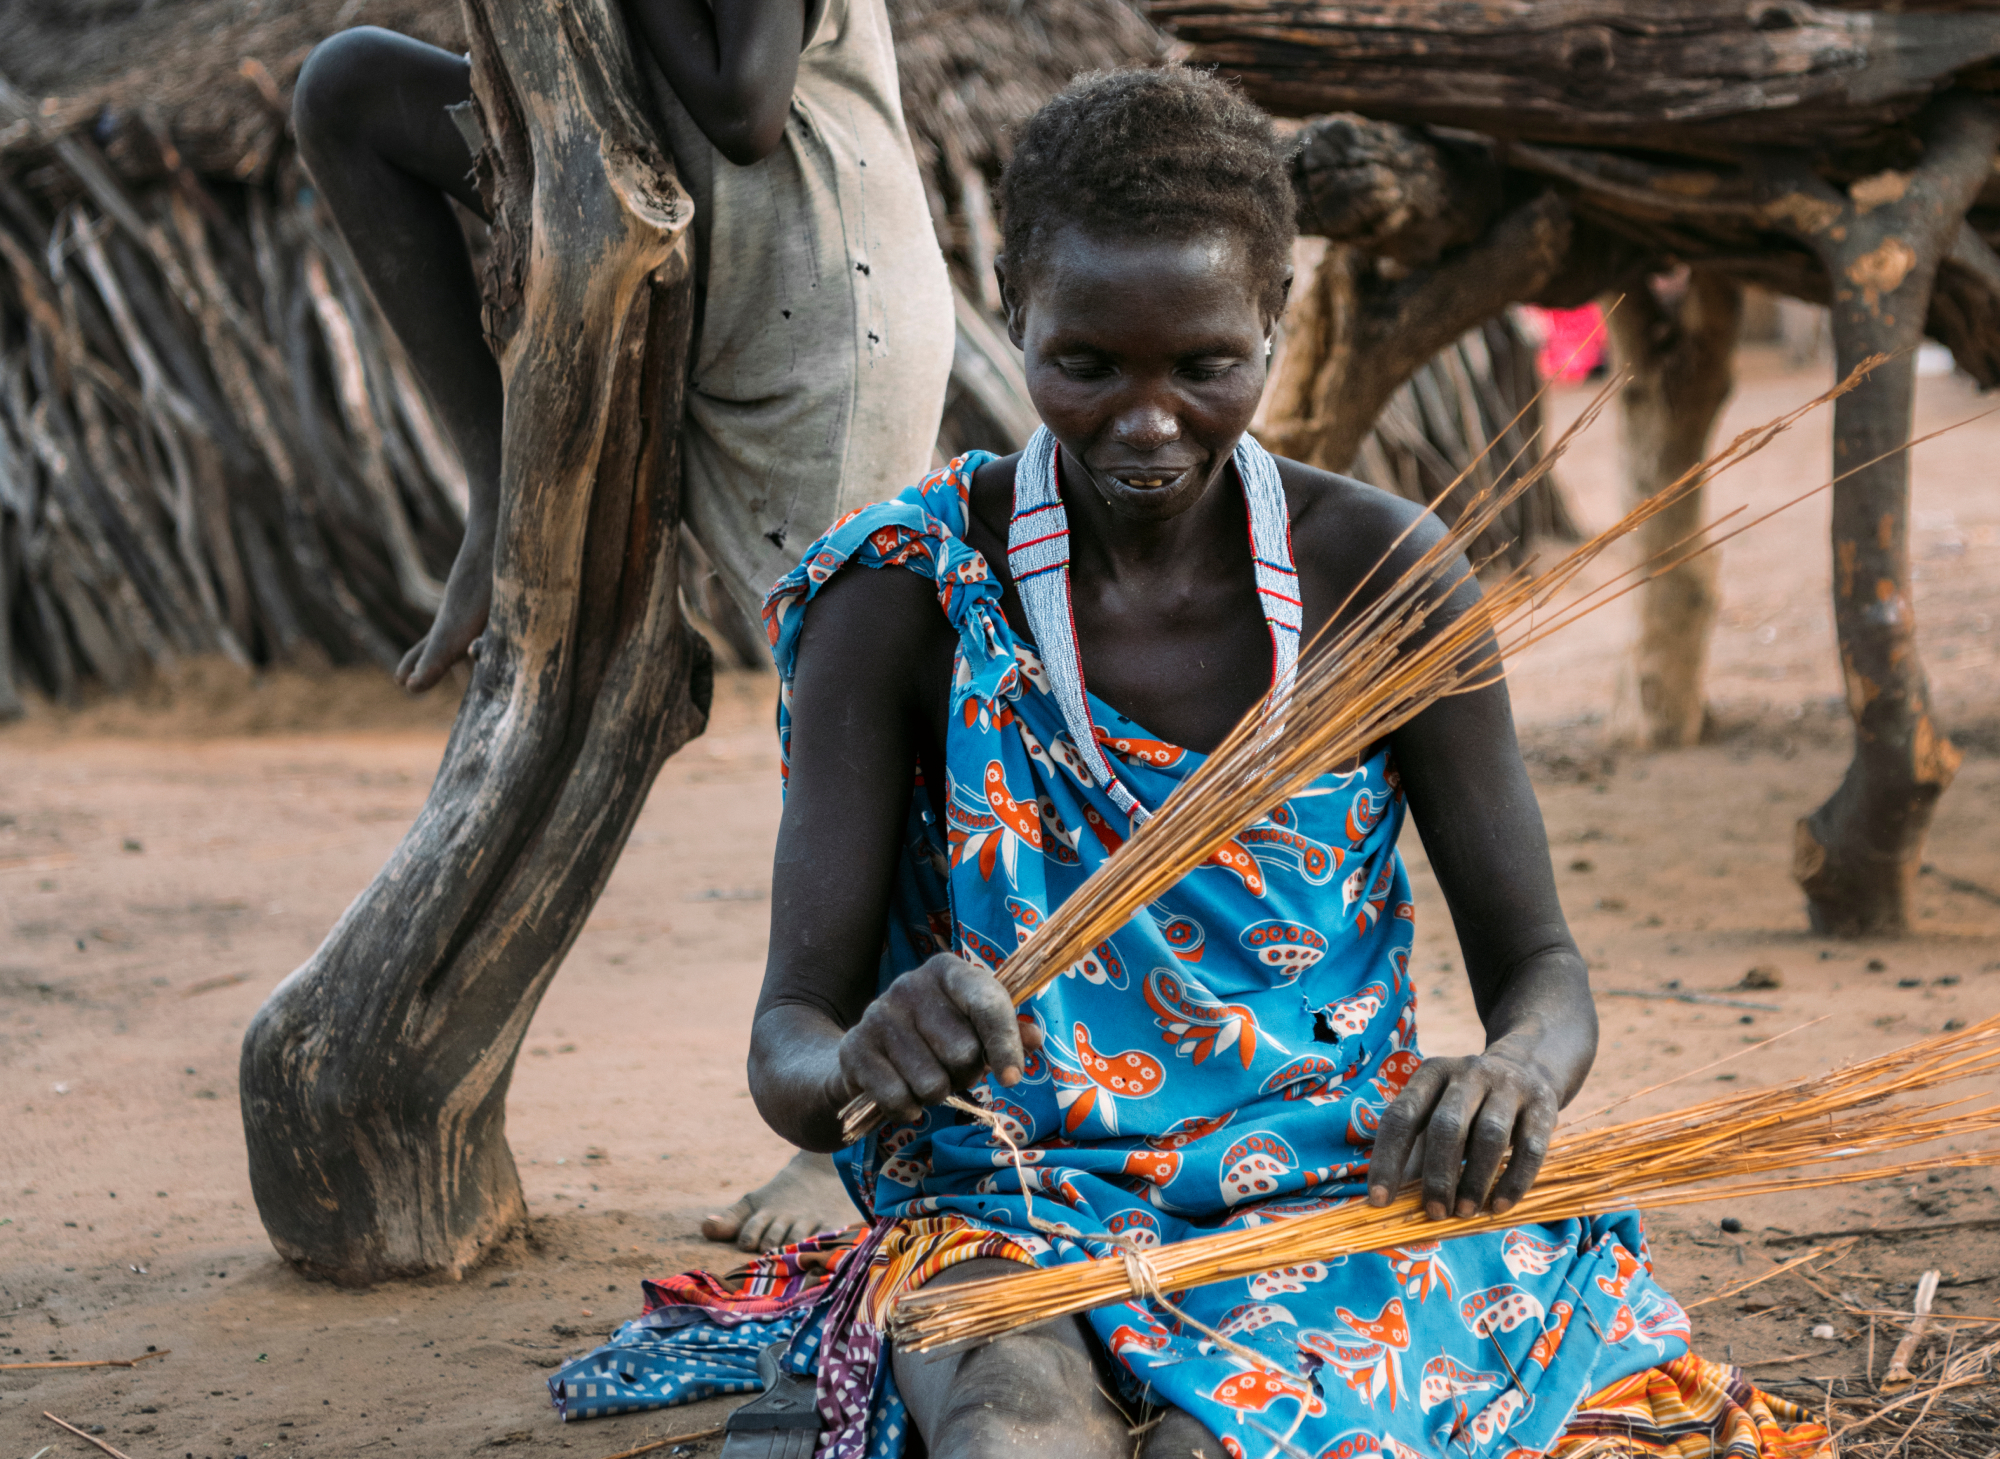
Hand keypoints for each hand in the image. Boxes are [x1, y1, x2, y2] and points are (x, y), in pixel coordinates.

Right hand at [833, 954, 1040, 1124]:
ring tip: (927, 1080)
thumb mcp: (972, 1025)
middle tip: (952, 1069)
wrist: (865, 1052)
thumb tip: (1034, 1038)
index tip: (1012, 1079)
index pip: (987, 1005)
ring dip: (936, 1094)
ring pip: (931, 1083)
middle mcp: (909, 985)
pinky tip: (906, 1098)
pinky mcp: (855, 1049)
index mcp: (947, 971)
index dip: (1005, 1046)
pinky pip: (899, 1099)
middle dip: (964, 1074)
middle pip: (962, 1052)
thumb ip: (1007, 1031)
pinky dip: (908, 1110)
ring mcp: (878, 1015)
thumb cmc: (934, 1036)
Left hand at [1364, 1041, 1558, 1219]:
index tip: (1379, 1200)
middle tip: (1434, 1212)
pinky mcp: (1542, 1105)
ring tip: (1464, 1213)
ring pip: (1490, 1136)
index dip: (1388, 1159)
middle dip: (1438, 1175)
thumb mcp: (1438, 1110)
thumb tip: (1390, 1197)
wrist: (1529, 1066)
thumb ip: (1416, 1148)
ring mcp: (1508, 1086)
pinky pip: (1530, 1148)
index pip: (1401, 1116)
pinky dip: (1514, 1182)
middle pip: (1448, 1126)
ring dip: (1475, 1180)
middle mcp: (1469, 1073)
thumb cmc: (1470, 1104)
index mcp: (1432, 1074)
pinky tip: (1499, 1207)